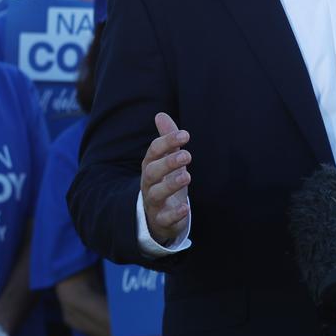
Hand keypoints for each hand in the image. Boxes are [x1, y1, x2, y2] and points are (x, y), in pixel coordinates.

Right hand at [141, 113, 190, 244]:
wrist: (158, 215)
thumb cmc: (165, 182)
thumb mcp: (167, 160)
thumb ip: (167, 140)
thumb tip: (160, 114)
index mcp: (150, 166)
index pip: (153, 152)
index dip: (167, 142)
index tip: (185, 135)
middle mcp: (149, 183)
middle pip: (152, 172)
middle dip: (168, 163)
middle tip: (187, 155)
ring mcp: (153, 203)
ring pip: (156, 194)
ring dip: (171, 185)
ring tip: (187, 177)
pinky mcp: (161, 220)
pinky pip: (164, 218)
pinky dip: (174, 214)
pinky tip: (186, 208)